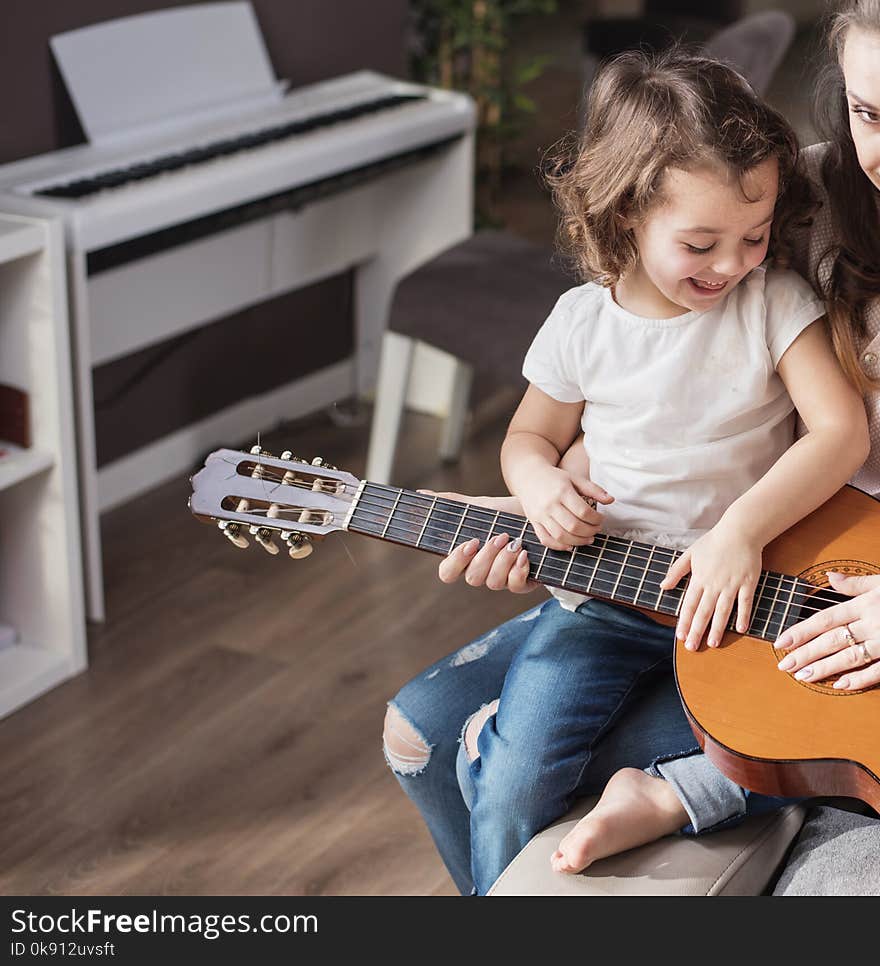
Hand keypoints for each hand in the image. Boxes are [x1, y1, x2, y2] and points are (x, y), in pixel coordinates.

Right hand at [419, 492, 537, 593]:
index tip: (470, 543)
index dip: (455, 563)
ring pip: (493, 583)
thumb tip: (421, 495)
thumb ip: (451, 504)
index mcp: (466, 557)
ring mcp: (501, 578)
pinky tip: (524, 554)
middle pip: (472, 578)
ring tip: (515, 542)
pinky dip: (519, 571)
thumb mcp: (479, 506)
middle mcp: (481, 571)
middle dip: (486, 557)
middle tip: (499, 537)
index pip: (447, 572)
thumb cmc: (504, 514)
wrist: (538, 513)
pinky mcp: (522, 582)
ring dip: (503, 561)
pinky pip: (515, 586)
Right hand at [515, 464, 612, 550]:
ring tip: (588, 539)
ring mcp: (540, 515)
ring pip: (560, 536)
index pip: (583, 512)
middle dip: (590, 531)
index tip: (601, 519)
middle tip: (596, 529)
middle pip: (573, 526)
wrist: (528, 475)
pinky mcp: (534, 522)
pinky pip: (546, 540)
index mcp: (562, 491)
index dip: (596, 519)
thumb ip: (593, 489)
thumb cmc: (554, 477)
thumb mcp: (574, 478)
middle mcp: (550, 505)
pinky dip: (559, 546)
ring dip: (578, 541)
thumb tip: (611, 500)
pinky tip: (570, 545)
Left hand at [660, 521, 761, 650]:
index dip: (684, 622)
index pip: (688, 605)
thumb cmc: (713, 542)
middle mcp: (714, 584)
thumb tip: (663, 586)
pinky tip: (741, 629)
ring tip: (713, 643)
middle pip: (703, 612)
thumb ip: (676, 572)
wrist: (739, 531)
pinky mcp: (748, 582)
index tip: (680, 636)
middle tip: (692, 647)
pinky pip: (745, 602)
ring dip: (717, 628)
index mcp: (699, 578)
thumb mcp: (689, 554)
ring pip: (722, 610)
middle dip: (696, 631)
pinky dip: (743, 615)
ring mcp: (732, 584)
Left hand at [773, 572, 879, 690]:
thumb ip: (855, 583)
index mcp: (864, 605)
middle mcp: (872, 623)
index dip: (801, 631)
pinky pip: (878, 670)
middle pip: (831, 640)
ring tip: (802, 676)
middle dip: (805, 653)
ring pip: (849, 657)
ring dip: (824, 668)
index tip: (781, 642)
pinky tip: (840, 686)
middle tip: (783, 665)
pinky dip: (859, 679)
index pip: (825, 619)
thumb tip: (830, 577)